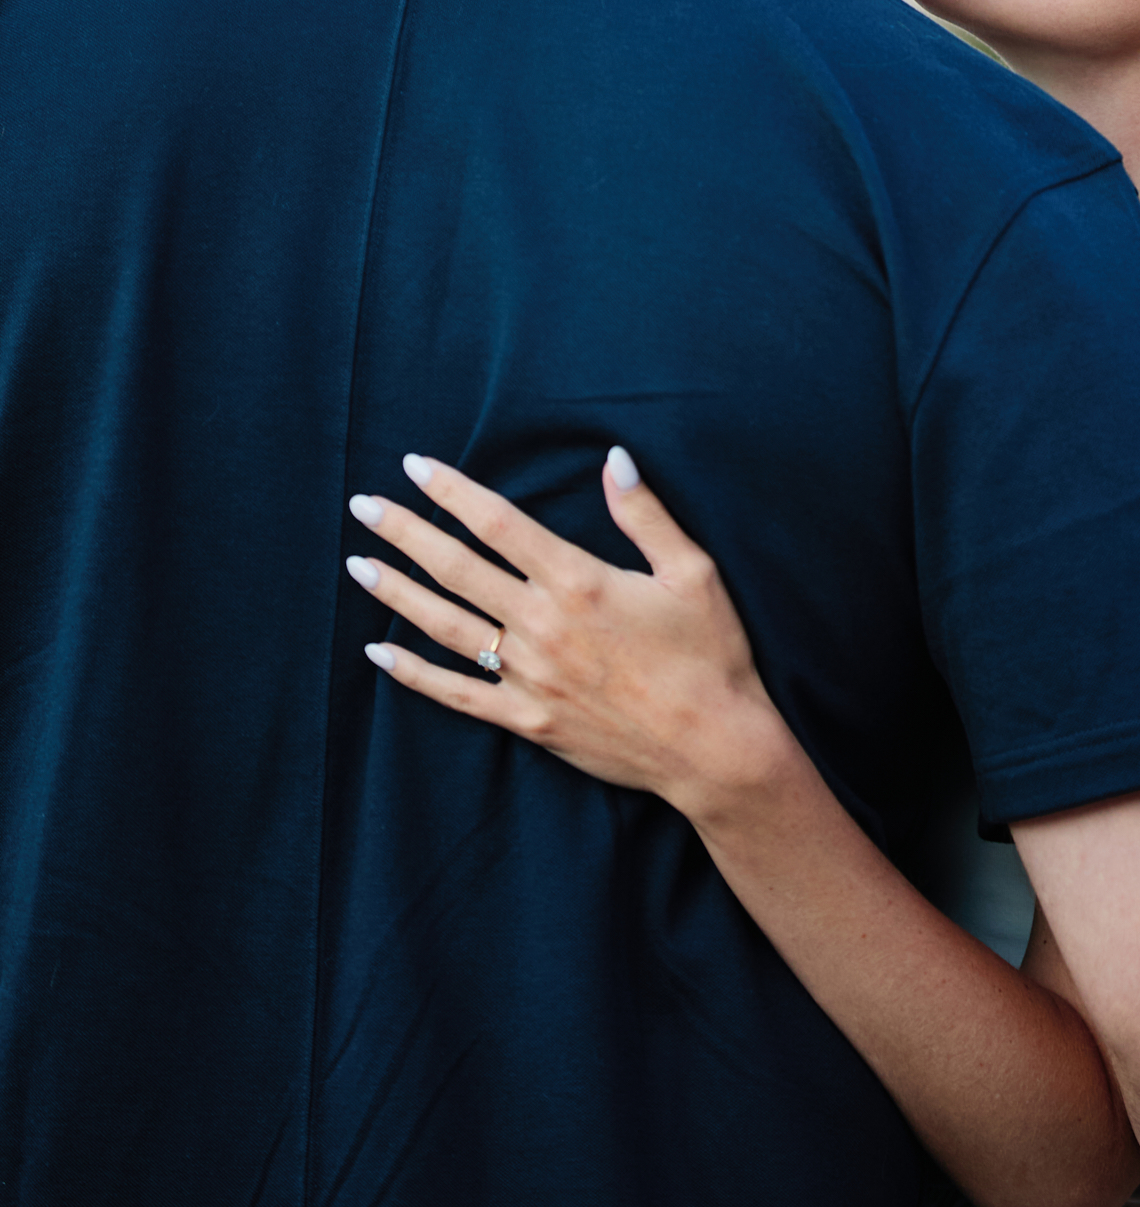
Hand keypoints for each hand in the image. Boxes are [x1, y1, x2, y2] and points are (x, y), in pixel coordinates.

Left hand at [344, 449, 786, 821]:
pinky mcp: (528, 721)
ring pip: (445, 626)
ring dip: (396, 593)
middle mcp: (542, 625)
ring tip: (357, 565)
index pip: (497, 523)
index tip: (414, 465)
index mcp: (578, 580)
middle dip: (404, 532)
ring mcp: (528, 677)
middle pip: (456, 568)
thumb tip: (614, 458)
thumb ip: (645, 514)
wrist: (715, 748)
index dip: (451, 491)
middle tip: (362, 505)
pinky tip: (377, 655)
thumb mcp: (693, 572)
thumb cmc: (711, 655)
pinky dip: (413, 674)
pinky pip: (457, 694)